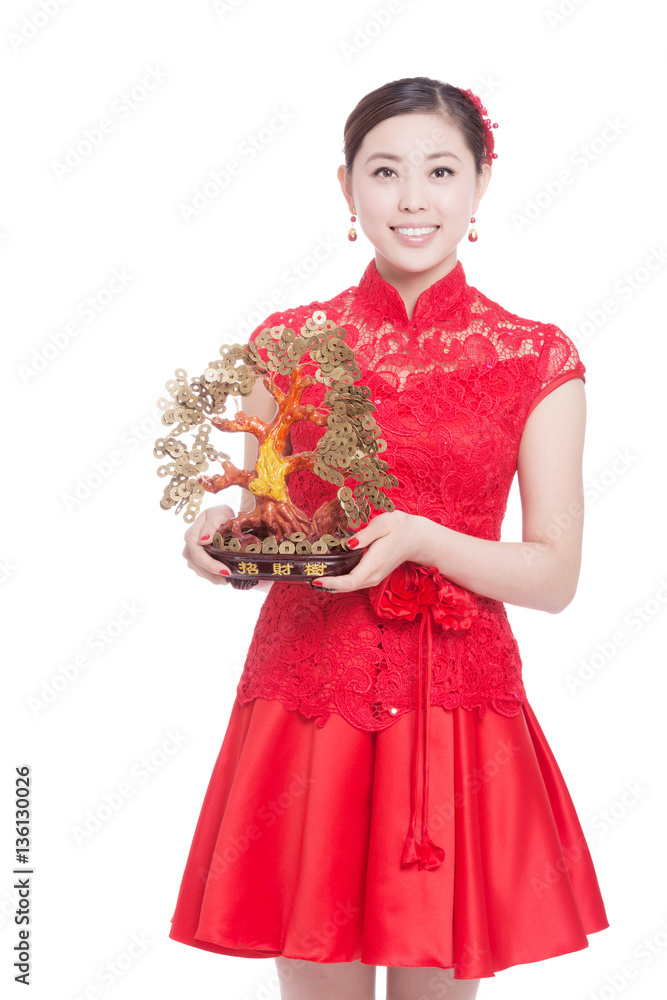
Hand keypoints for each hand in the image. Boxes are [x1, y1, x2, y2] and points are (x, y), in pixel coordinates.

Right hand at [182, 504, 234, 585]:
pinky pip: (202, 571)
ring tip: (228, 579)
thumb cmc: (220, 514)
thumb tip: (203, 540)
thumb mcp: (218, 514)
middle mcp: (188, 546)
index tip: (226, 571)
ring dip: (213, 577)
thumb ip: (211, 525)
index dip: (211, 565)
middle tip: (230, 579)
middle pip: (198, 565)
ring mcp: (191, 554)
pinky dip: (212, 575)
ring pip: (200, 571)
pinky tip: (223, 576)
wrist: (220, 517)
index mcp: (191, 535)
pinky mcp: (195, 560)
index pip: (198, 554)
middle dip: (213, 575)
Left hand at [314, 511, 428, 591]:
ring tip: (312, 578)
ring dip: (332, 585)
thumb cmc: (399, 527)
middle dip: (327, 585)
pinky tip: (329, 576)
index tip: (316, 580)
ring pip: (350, 587)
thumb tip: (348, 544)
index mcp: (374, 563)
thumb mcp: (382, 524)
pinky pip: (354, 583)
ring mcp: (374, 577)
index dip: (332, 583)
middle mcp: (373, 575)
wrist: (416, 537)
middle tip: (306, 578)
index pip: (351, 581)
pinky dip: (340, 582)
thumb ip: (365, 535)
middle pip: (347, 587)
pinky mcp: (373, 576)